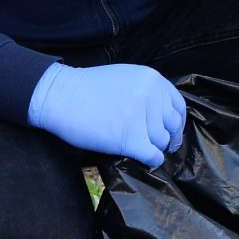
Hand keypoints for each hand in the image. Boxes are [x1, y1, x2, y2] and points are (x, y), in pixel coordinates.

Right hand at [26, 63, 184, 166]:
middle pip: (171, 126)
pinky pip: (152, 156)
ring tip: (135, 145)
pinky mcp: (129, 137)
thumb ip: (147, 91)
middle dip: (163, 137)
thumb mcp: (125, 77)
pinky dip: (149, 160)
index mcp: (151, 79)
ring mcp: (140, 116)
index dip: (175, 124)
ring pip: (161, 142)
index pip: (178, 106)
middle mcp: (150, 94)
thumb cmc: (87, 89)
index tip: (169, 133)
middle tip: (151, 143)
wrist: (59, 96)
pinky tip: (139, 157)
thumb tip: (164, 116)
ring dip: (152, 148)